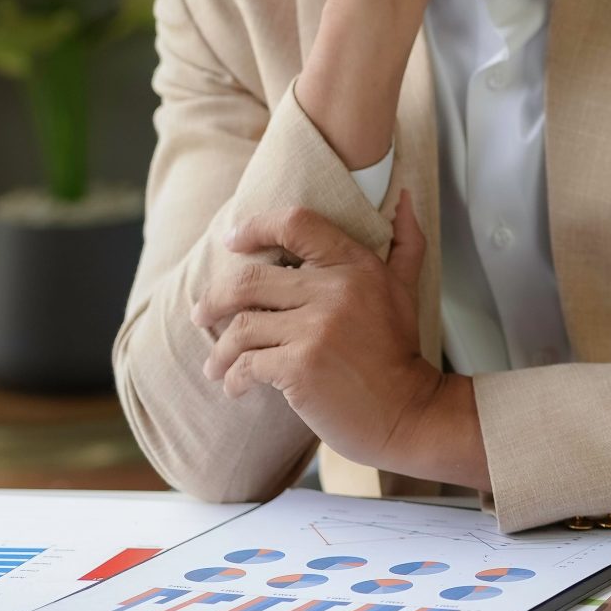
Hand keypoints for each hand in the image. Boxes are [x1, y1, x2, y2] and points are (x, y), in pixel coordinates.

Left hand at [193, 190, 449, 472]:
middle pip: (249, 280)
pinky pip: (247, 365)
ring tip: (216, 364)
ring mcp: (316, 329)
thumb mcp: (406, 289)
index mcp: (357, 266)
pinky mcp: (300, 367)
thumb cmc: (399, 351)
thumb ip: (405, 241)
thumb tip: (404, 197)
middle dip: (214, 300)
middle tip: (202, 315)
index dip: (256, 227)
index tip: (232, 240)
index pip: (297, 224)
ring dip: (221, 350)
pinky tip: (236, 385)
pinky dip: (233, 377)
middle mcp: (336, 290)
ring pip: (241, 327)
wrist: (407, 413)